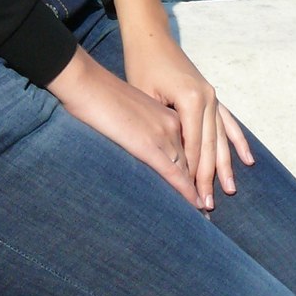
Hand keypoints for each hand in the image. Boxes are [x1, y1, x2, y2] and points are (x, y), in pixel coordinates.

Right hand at [46, 42, 204, 208]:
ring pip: (188, 169)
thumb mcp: (127, 111)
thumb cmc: (99, 95)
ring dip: (197, 191)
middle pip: (193, 159)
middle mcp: (172, 123)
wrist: (87, 84)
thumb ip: (139, 127)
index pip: (189, 146)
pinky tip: (194, 204)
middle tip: (208, 205)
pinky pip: (174, 173)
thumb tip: (138, 142)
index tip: (200, 186)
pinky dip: (186, 191)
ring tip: (204, 212)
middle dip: (201, 183)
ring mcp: (163, 134)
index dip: (195, 168)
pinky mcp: (150, 145)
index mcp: (167, 114)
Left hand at [114, 0, 254, 211]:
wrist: (151, 38)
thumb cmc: (141, 66)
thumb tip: (170, 160)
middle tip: (209, 205)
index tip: (192, 198)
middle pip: (209, 146)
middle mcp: (207, 98)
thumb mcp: (145, 97)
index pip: (193, 146)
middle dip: (209, 177)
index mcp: (191, 100)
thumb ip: (162, 126)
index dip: (192, 174)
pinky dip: (237, 141)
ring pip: (221, 138)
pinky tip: (248, 160)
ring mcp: (212, 96)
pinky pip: (228, 122)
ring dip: (225, 165)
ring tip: (229, 190)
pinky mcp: (211, 95)